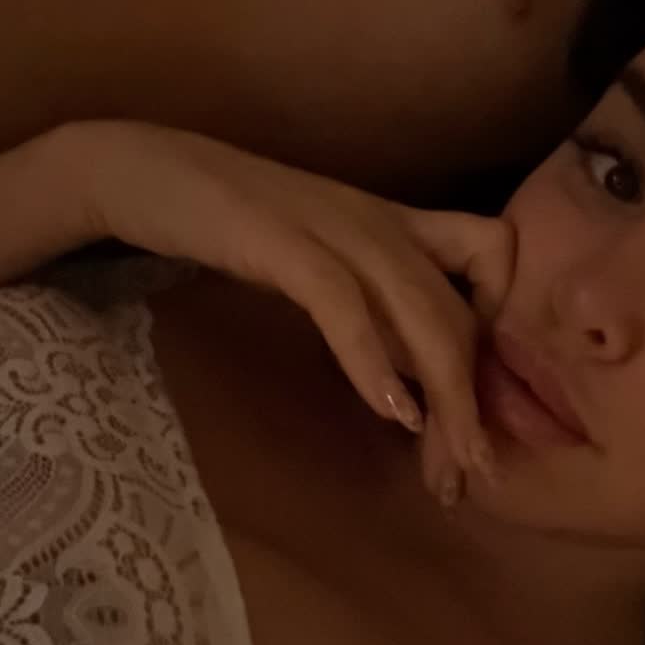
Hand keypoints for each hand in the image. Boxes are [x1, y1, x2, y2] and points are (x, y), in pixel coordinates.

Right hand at [69, 120, 515, 499]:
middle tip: (472, 474)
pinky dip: (372, 360)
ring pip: (420, 311)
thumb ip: (372, 309)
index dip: (504, 323)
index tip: (486, 396)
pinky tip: (389, 413)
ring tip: (448, 466)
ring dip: (444, 397)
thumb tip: (413, 381)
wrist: (140, 169)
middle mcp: (379, 219)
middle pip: (458, 310)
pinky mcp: (279, 239)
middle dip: (472, 402)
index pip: (493, 254)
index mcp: (394, 220)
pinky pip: (343, 303)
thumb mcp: (324, 264)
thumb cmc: (232, 223)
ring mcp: (331, 225)